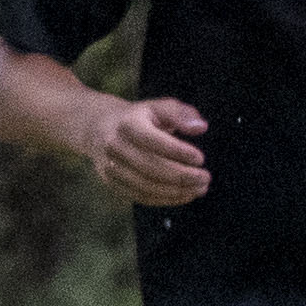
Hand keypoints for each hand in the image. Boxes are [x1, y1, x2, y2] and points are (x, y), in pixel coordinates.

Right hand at [82, 92, 211, 206]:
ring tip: (199, 189)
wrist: (100, 128)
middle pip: (150, 167)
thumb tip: (200, 128)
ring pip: (145, 186)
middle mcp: (114, 146)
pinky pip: (139, 196)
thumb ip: (181, 114)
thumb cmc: (140, 117)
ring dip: (176, 191)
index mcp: (128, 124)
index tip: (200, 158)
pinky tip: (183, 195)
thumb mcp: (159, 107)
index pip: (154, 141)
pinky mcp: (111, 182)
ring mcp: (110, 166)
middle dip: (182, 176)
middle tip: (205, 178)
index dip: (179, 152)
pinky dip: (164, 199)